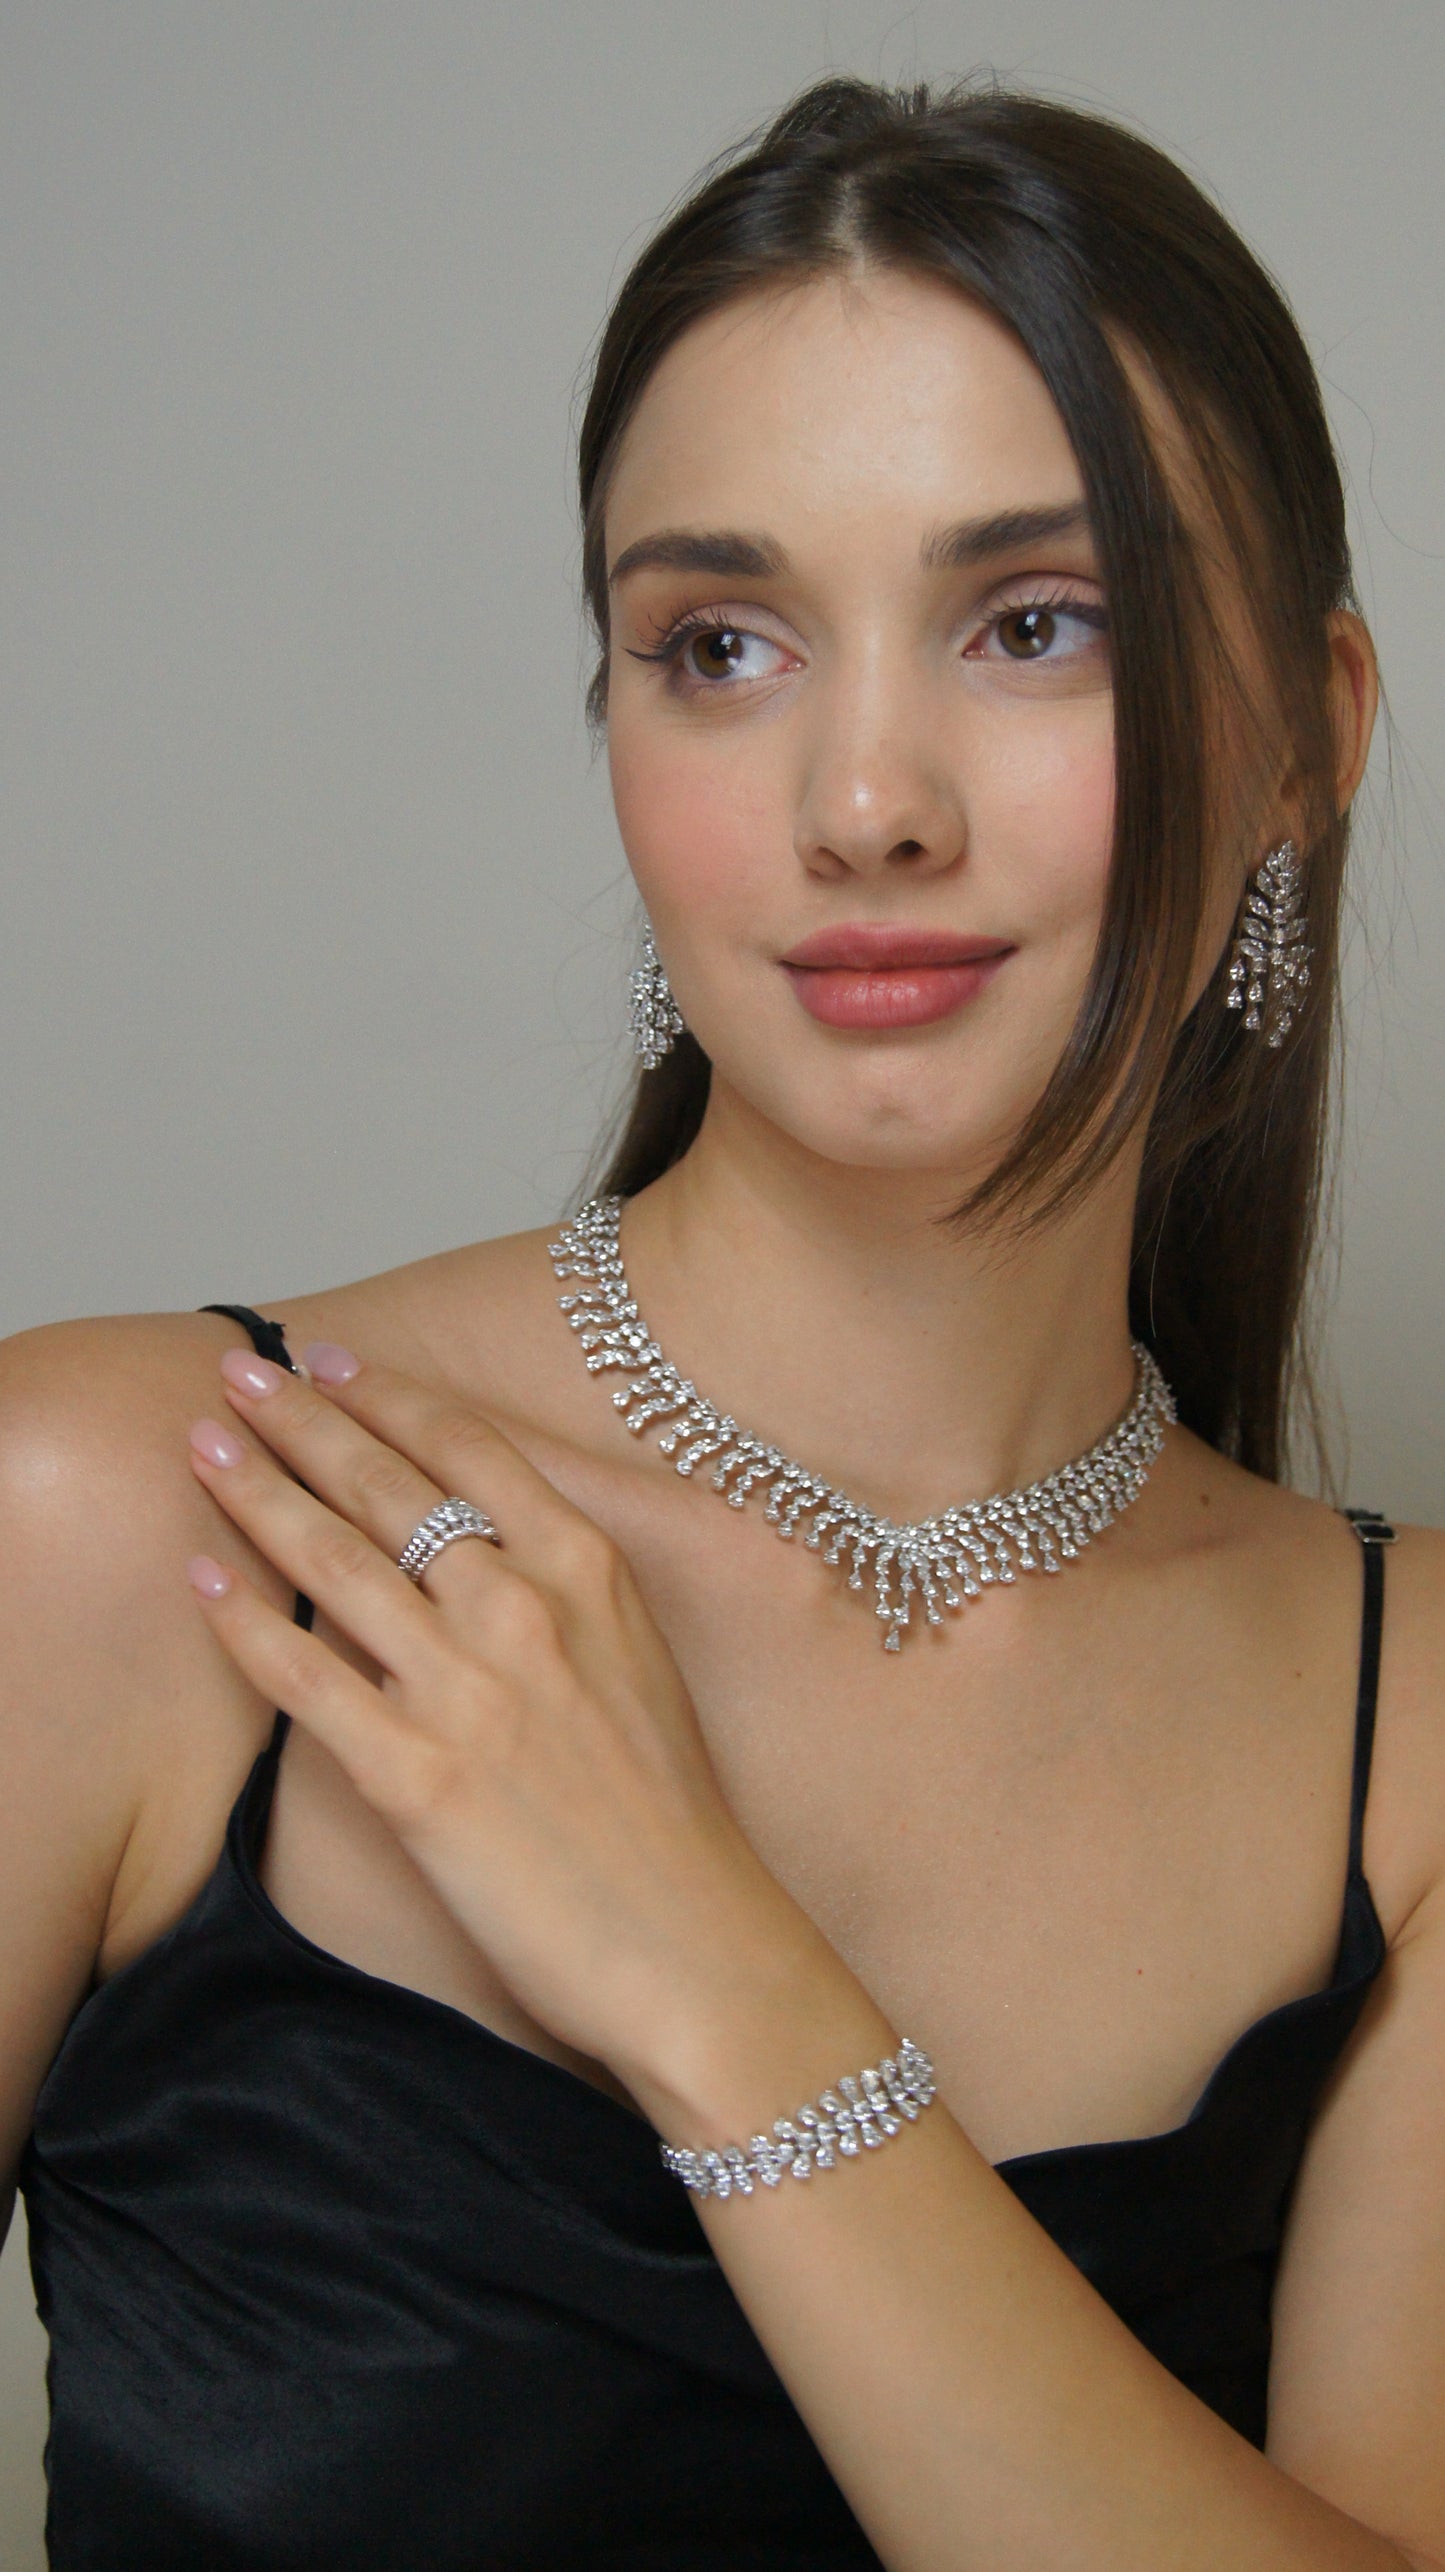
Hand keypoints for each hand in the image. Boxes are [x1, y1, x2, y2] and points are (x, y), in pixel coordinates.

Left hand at [185, 1340, 828, 2115]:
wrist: (696, 1944)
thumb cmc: (673, 1815)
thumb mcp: (640, 1659)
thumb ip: (565, 1588)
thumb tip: (485, 1540)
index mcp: (588, 1570)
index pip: (466, 1448)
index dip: (386, 1394)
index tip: (328, 1357)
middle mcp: (524, 1610)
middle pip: (388, 1485)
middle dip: (300, 1420)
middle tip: (239, 1371)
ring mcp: (468, 1690)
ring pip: (335, 1564)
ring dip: (258, 1494)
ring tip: (204, 1447)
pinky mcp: (418, 1778)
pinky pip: (307, 1683)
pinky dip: (246, 1627)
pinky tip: (203, 1584)